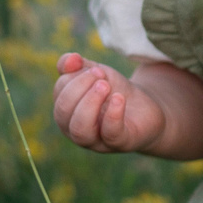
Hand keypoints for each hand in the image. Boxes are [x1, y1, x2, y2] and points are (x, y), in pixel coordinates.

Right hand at [53, 53, 169, 153]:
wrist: (144, 108)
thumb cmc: (114, 91)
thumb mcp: (96, 73)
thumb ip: (78, 65)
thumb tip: (71, 59)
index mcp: (66, 112)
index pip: (59, 94)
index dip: (74, 77)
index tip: (97, 69)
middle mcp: (75, 130)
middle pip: (62, 113)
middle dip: (79, 88)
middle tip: (100, 74)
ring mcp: (97, 141)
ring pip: (80, 130)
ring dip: (90, 103)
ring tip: (105, 86)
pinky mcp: (121, 143)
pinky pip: (110, 134)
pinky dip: (112, 114)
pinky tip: (119, 98)